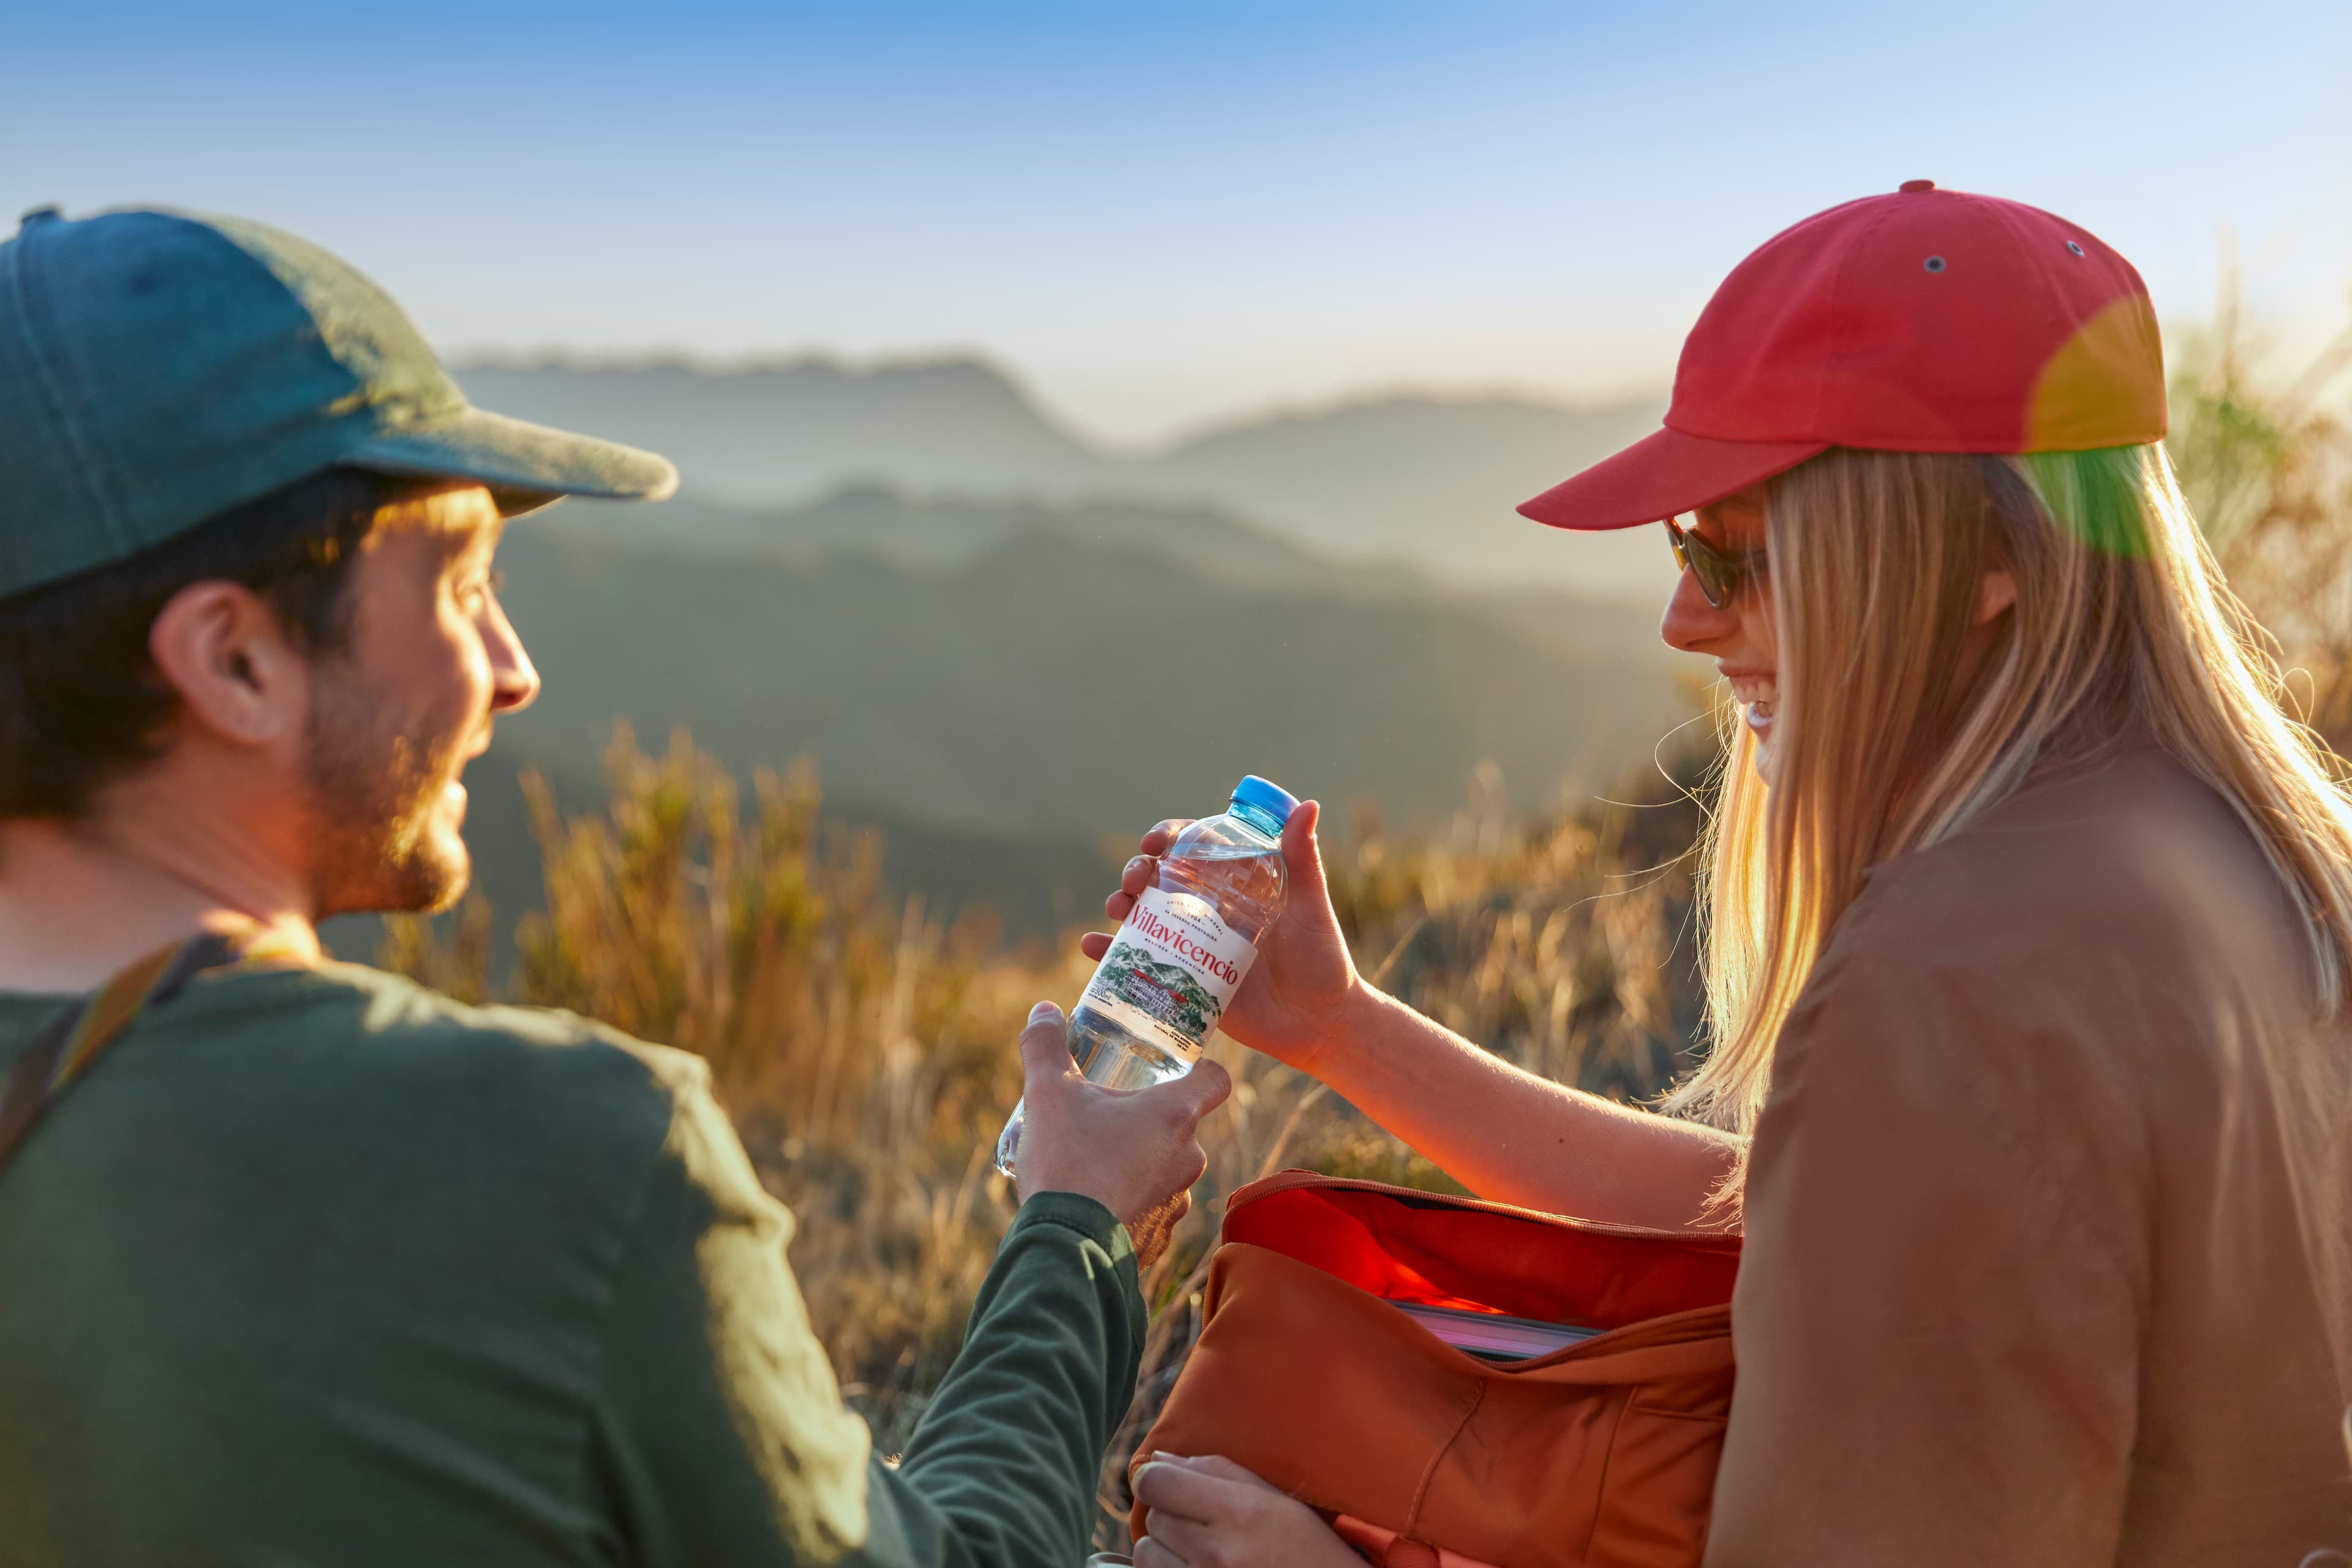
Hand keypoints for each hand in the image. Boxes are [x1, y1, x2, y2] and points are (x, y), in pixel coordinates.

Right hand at [1012, 1002, 1229, 1263]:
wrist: (1062, 1248)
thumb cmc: (1065, 1162)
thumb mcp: (1047, 1094)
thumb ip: (1045, 1046)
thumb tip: (1043, 1009)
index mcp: (1174, 1115)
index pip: (1217, 1080)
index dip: (1202, 1070)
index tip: (1175, 1070)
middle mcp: (1189, 1157)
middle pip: (1182, 1126)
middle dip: (1149, 1120)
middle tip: (1109, 1117)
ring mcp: (1179, 1201)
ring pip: (1166, 1170)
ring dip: (1140, 1164)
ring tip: (1096, 1164)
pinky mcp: (1161, 1239)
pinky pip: (1152, 1210)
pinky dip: (1131, 1203)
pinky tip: (1097, 1203)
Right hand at [1084, 800, 1361, 1076]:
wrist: (1319, 1023)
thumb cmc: (1322, 959)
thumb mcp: (1311, 906)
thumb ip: (1303, 859)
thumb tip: (1307, 805)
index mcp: (1232, 884)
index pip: (1192, 847)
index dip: (1167, 836)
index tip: (1156, 841)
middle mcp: (1206, 910)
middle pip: (1158, 879)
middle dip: (1136, 870)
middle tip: (1135, 879)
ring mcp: (1190, 945)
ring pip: (1142, 915)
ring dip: (1119, 904)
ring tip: (1117, 907)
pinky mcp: (1181, 981)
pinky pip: (1137, 961)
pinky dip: (1108, 952)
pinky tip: (1093, 946)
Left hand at [1131, 1453, 1362, 1567]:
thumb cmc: (1306, 1548)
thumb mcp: (1275, 1500)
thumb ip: (1216, 1472)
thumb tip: (1161, 1459)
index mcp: (1239, 1513)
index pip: (1159, 1483)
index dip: (1152, 1477)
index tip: (1161, 1481)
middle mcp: (1216, 1551)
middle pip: (1156, 1516)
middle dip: (1171, 1513)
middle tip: (1201, 1523)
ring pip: (1146, 1552)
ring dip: (1164, 1548)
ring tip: (1197, 1551)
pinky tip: (1193, 1567)